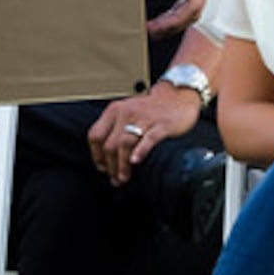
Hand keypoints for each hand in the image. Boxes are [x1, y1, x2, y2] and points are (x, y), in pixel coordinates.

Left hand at [85, 81, 202, 186]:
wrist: (178, 96)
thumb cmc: (151, 109)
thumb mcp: (127, 112)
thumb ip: (114, 129)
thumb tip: (104, 156)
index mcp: (114, 111)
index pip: (95, 135)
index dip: (96, 155)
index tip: (102, 167)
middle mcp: (126, 113)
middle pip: (110, 144)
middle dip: (110, 165)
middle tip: (114, 178)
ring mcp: (144, 118)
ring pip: (125, 144)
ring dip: (122, 164)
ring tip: (123, 177)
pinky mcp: (162, 125)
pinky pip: (148, 139)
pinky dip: (140, 151)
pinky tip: (135, 161)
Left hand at [143, 0, 215, 35]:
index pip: (194, 4)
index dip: (175, 20)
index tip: (156, 26)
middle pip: (194, 11)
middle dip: (173, 25)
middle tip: (150, 31)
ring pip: (192, 8)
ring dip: (174, 20)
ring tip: (153, 27)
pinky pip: (188, 0)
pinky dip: (176, 11)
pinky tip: (162, 16)